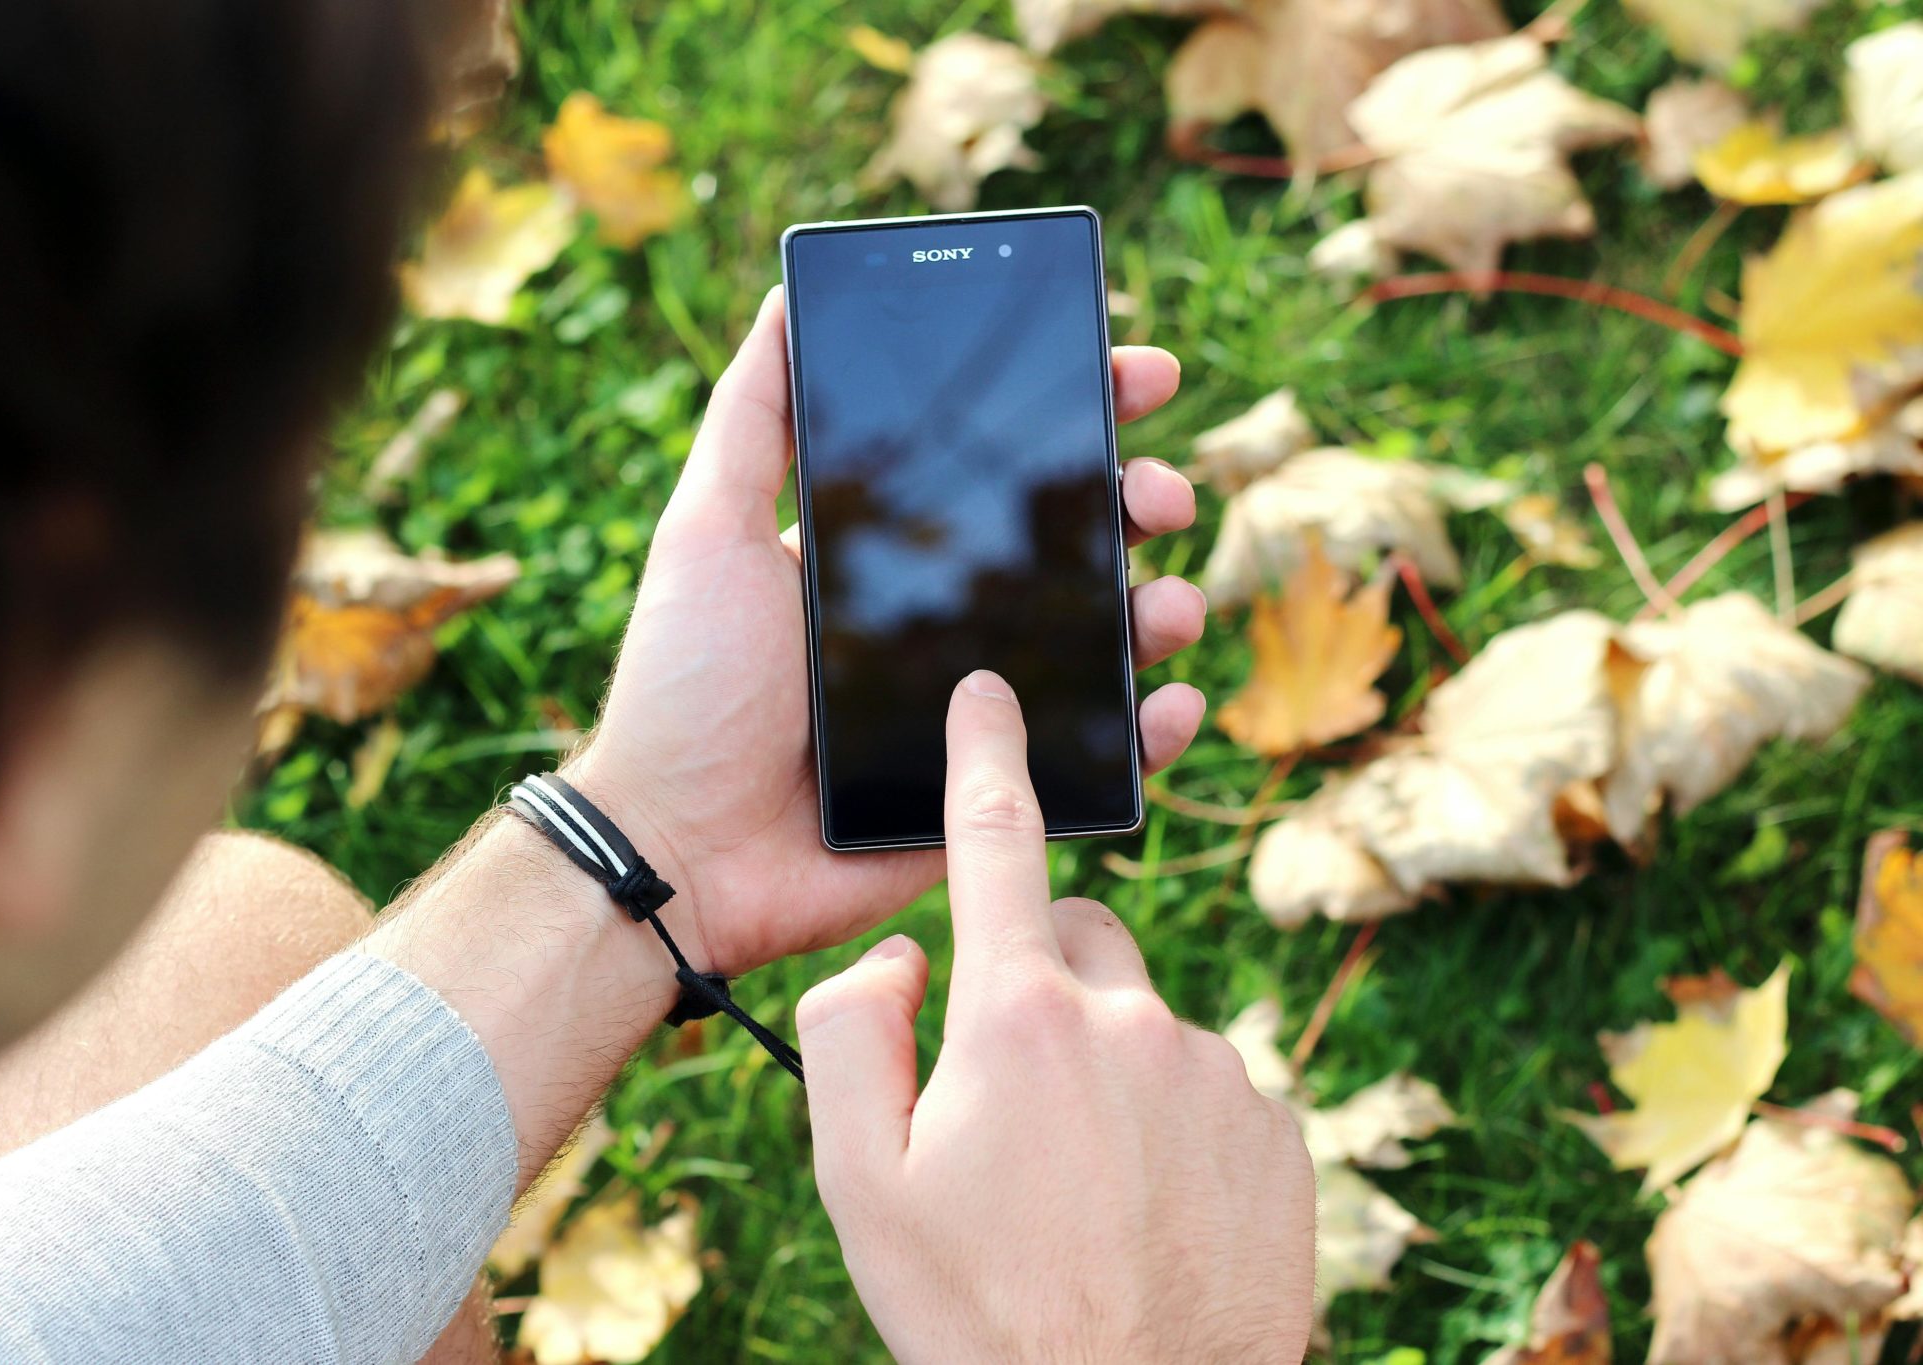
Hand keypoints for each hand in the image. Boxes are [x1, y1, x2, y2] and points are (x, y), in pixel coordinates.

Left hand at [569, 288, 1207, 973]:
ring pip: (1104, 648)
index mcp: (891, 557)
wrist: (678, 849)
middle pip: (1073, 549)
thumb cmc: (681, 688)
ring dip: (1159, 610)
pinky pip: (1095, 761)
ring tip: (1168, 603)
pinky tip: (1174, 704)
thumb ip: (750, 420)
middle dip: (1138, 504)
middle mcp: (944, 624)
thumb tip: (790, 294)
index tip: (1135, 374)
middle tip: (1161, 494)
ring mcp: (976, 710)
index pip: (1001, 470)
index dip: (1076, 417)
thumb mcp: (705, 532)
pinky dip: (1153, 732)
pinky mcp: (992, 794)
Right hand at [796, 672, 1315, 1363]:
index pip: (997, 846)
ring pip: (1143, 1021)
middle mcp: (1132, 1020)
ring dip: (1106, 1067)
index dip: (986, 757)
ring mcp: (1218, 1073)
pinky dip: (1171, 1121)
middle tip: (1005, 1100)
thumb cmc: (979, 1312)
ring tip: (1078, 1187)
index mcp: (1018, 1019)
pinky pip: (1208, 1086)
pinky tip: (1145, 1209)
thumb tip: (903, 957)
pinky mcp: (1277, 1126)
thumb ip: (851, 1036)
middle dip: (1038, 981)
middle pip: (1078, 938)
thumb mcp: (859, 1185)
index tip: (990, 691)